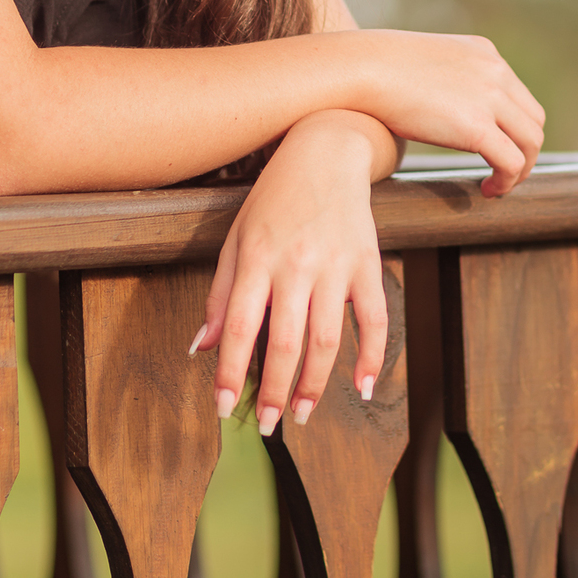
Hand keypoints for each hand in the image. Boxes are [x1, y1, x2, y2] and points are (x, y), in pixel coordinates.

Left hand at [189, 111, 389, 429]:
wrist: (325, 152)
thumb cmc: (274, 199)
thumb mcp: (237, 238)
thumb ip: (221, 294)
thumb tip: (202, 347)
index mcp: (256, 258)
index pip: (239, 327)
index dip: (229, 372)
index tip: (222, 408)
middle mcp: (294, 265)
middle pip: (283, 342)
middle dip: (272, 390)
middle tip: (267, 425)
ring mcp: (334, 266)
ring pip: (326, 339)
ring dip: (313, 384)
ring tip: (300, 413)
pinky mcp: (367, 264)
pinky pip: (375, 319)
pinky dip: (371, 357)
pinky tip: (361, 387)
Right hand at [350, 30, 543, 195]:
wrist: (358, 69)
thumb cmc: (372, 69)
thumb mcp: (421, 63)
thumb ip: (442, 79)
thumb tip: (436, 105)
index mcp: (482, 52)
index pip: (518, 95)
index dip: (513, 127)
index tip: (496, 147)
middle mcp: (494, 71)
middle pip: (533, 119)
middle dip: (523, 149)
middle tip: (501, 171)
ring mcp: (489, 97)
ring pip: (530, 143)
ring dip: (521, 169)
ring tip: (498, 185)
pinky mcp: (477, 126)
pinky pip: (512, 163)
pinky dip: (507, 182)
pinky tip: (487, 190)